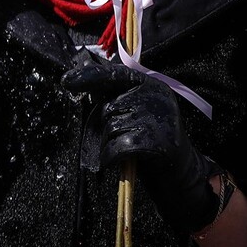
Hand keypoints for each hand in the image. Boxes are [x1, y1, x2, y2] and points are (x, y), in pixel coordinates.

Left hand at [63, 59, 217, 233]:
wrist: (179, 172)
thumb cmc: (150, 139)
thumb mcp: (137, 110)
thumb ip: (115, 95)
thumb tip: (79, 79)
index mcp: (152, 85)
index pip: (116, 74)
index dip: (89, 76)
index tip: (66, 80)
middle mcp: (157, 97)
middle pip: (108, 106)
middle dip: (106, 124)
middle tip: (125, 136)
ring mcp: (157, 119)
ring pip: (110, 127)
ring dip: (110, 142)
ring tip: (128, 148)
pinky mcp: (155, 142)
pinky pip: (116, 147)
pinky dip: (111, 157)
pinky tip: (120, 160)